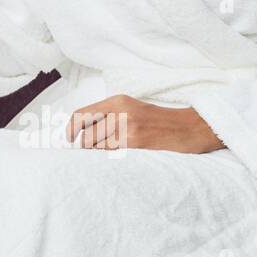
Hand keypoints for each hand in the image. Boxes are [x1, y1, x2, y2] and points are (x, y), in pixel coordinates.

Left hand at [66, 95, 224, 152]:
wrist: (187, 128)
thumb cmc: (158, 121)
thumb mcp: (131, 108)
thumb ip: (108, 115)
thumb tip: (82, 131)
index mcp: (117, 101)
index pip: (82, 114)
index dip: (71, 128)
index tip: (69, 138)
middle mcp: (119, 111)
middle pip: (86, 133)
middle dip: (86, 145)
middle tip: (93, 149)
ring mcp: (127, 126)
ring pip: (96, 145)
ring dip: (98, 151)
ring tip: (114, 150)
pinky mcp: (135, 141)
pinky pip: (110, 152)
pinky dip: (109, 156)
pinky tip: (121, 153)